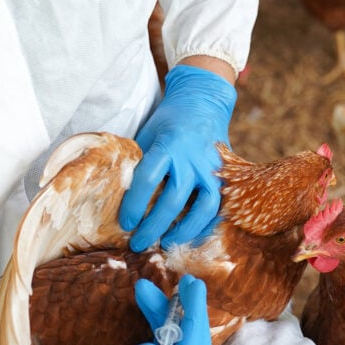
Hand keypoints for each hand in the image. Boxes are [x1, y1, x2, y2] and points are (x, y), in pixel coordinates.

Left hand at [119, 64, 236, 251]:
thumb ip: (139, 161)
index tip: (125, 222)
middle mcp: (192, 157)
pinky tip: (190, 235)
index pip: (148, 179)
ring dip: (184, 229)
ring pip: (204, 206)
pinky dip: (205, 224)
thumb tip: (119, 195)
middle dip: (154, 226)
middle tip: (138, 243)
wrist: (204, 101)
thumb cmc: (168, 120)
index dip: (135, 204)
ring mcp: (212, 167)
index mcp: (168, 144)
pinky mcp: (225, 174)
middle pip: (173, 199)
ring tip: (166, 243)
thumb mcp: (148, 134)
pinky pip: (219, 205)